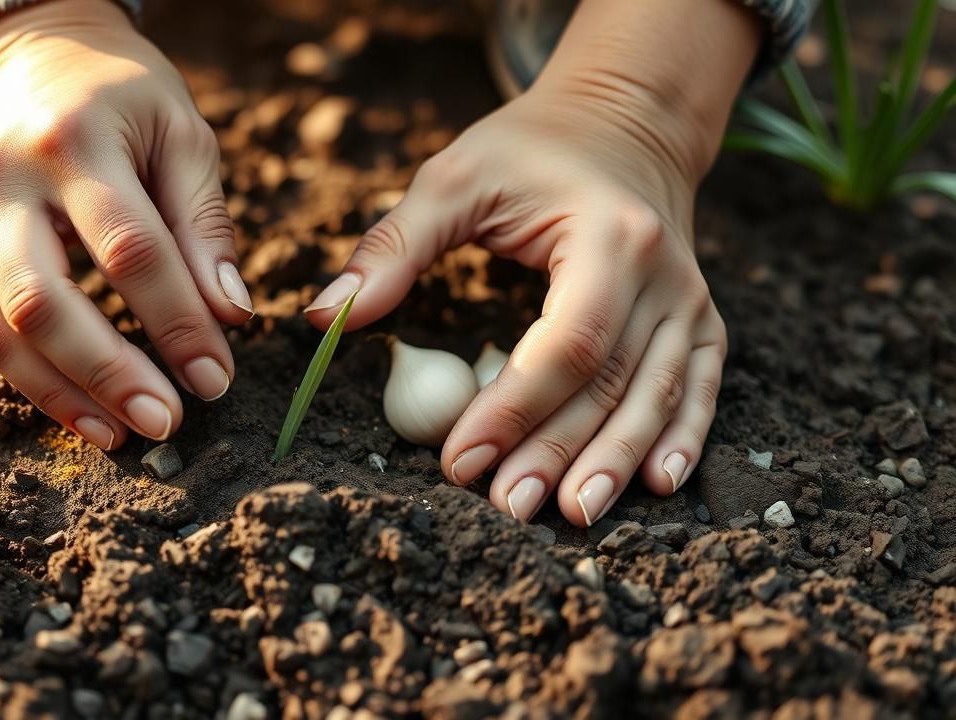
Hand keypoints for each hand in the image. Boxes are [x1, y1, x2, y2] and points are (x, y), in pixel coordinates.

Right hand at [0, 0, 251, 449]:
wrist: (32, 53)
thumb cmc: (123, 97)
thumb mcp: (183, 135)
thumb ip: (205, 226)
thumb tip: (231, 319)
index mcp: (73, 141)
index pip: (130, 250)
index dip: (177, 321)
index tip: (218, 376)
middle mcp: (3, 180)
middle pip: (44, 301)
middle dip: (110, 373)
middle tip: (168, 423)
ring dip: (63, 395)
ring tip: (125, 437)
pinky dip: (33, 381)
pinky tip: (85, 412)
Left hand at [306, 83, 727, 526]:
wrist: (623, 123)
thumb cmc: (528, 150)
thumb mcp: (454, 178)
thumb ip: (393, 246)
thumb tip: (324, 314)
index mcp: (608, 237)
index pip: (567, 342)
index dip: (514, 408)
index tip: (460, 459)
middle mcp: (664, 273)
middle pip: (612, 382)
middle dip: (557, 451)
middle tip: (507, 507)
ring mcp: (690, 298)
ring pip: (657, 396)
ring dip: (614, 461)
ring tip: (571, 514)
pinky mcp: (700, 318)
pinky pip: (700, 387)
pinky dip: (684, 436)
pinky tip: (657, 483)